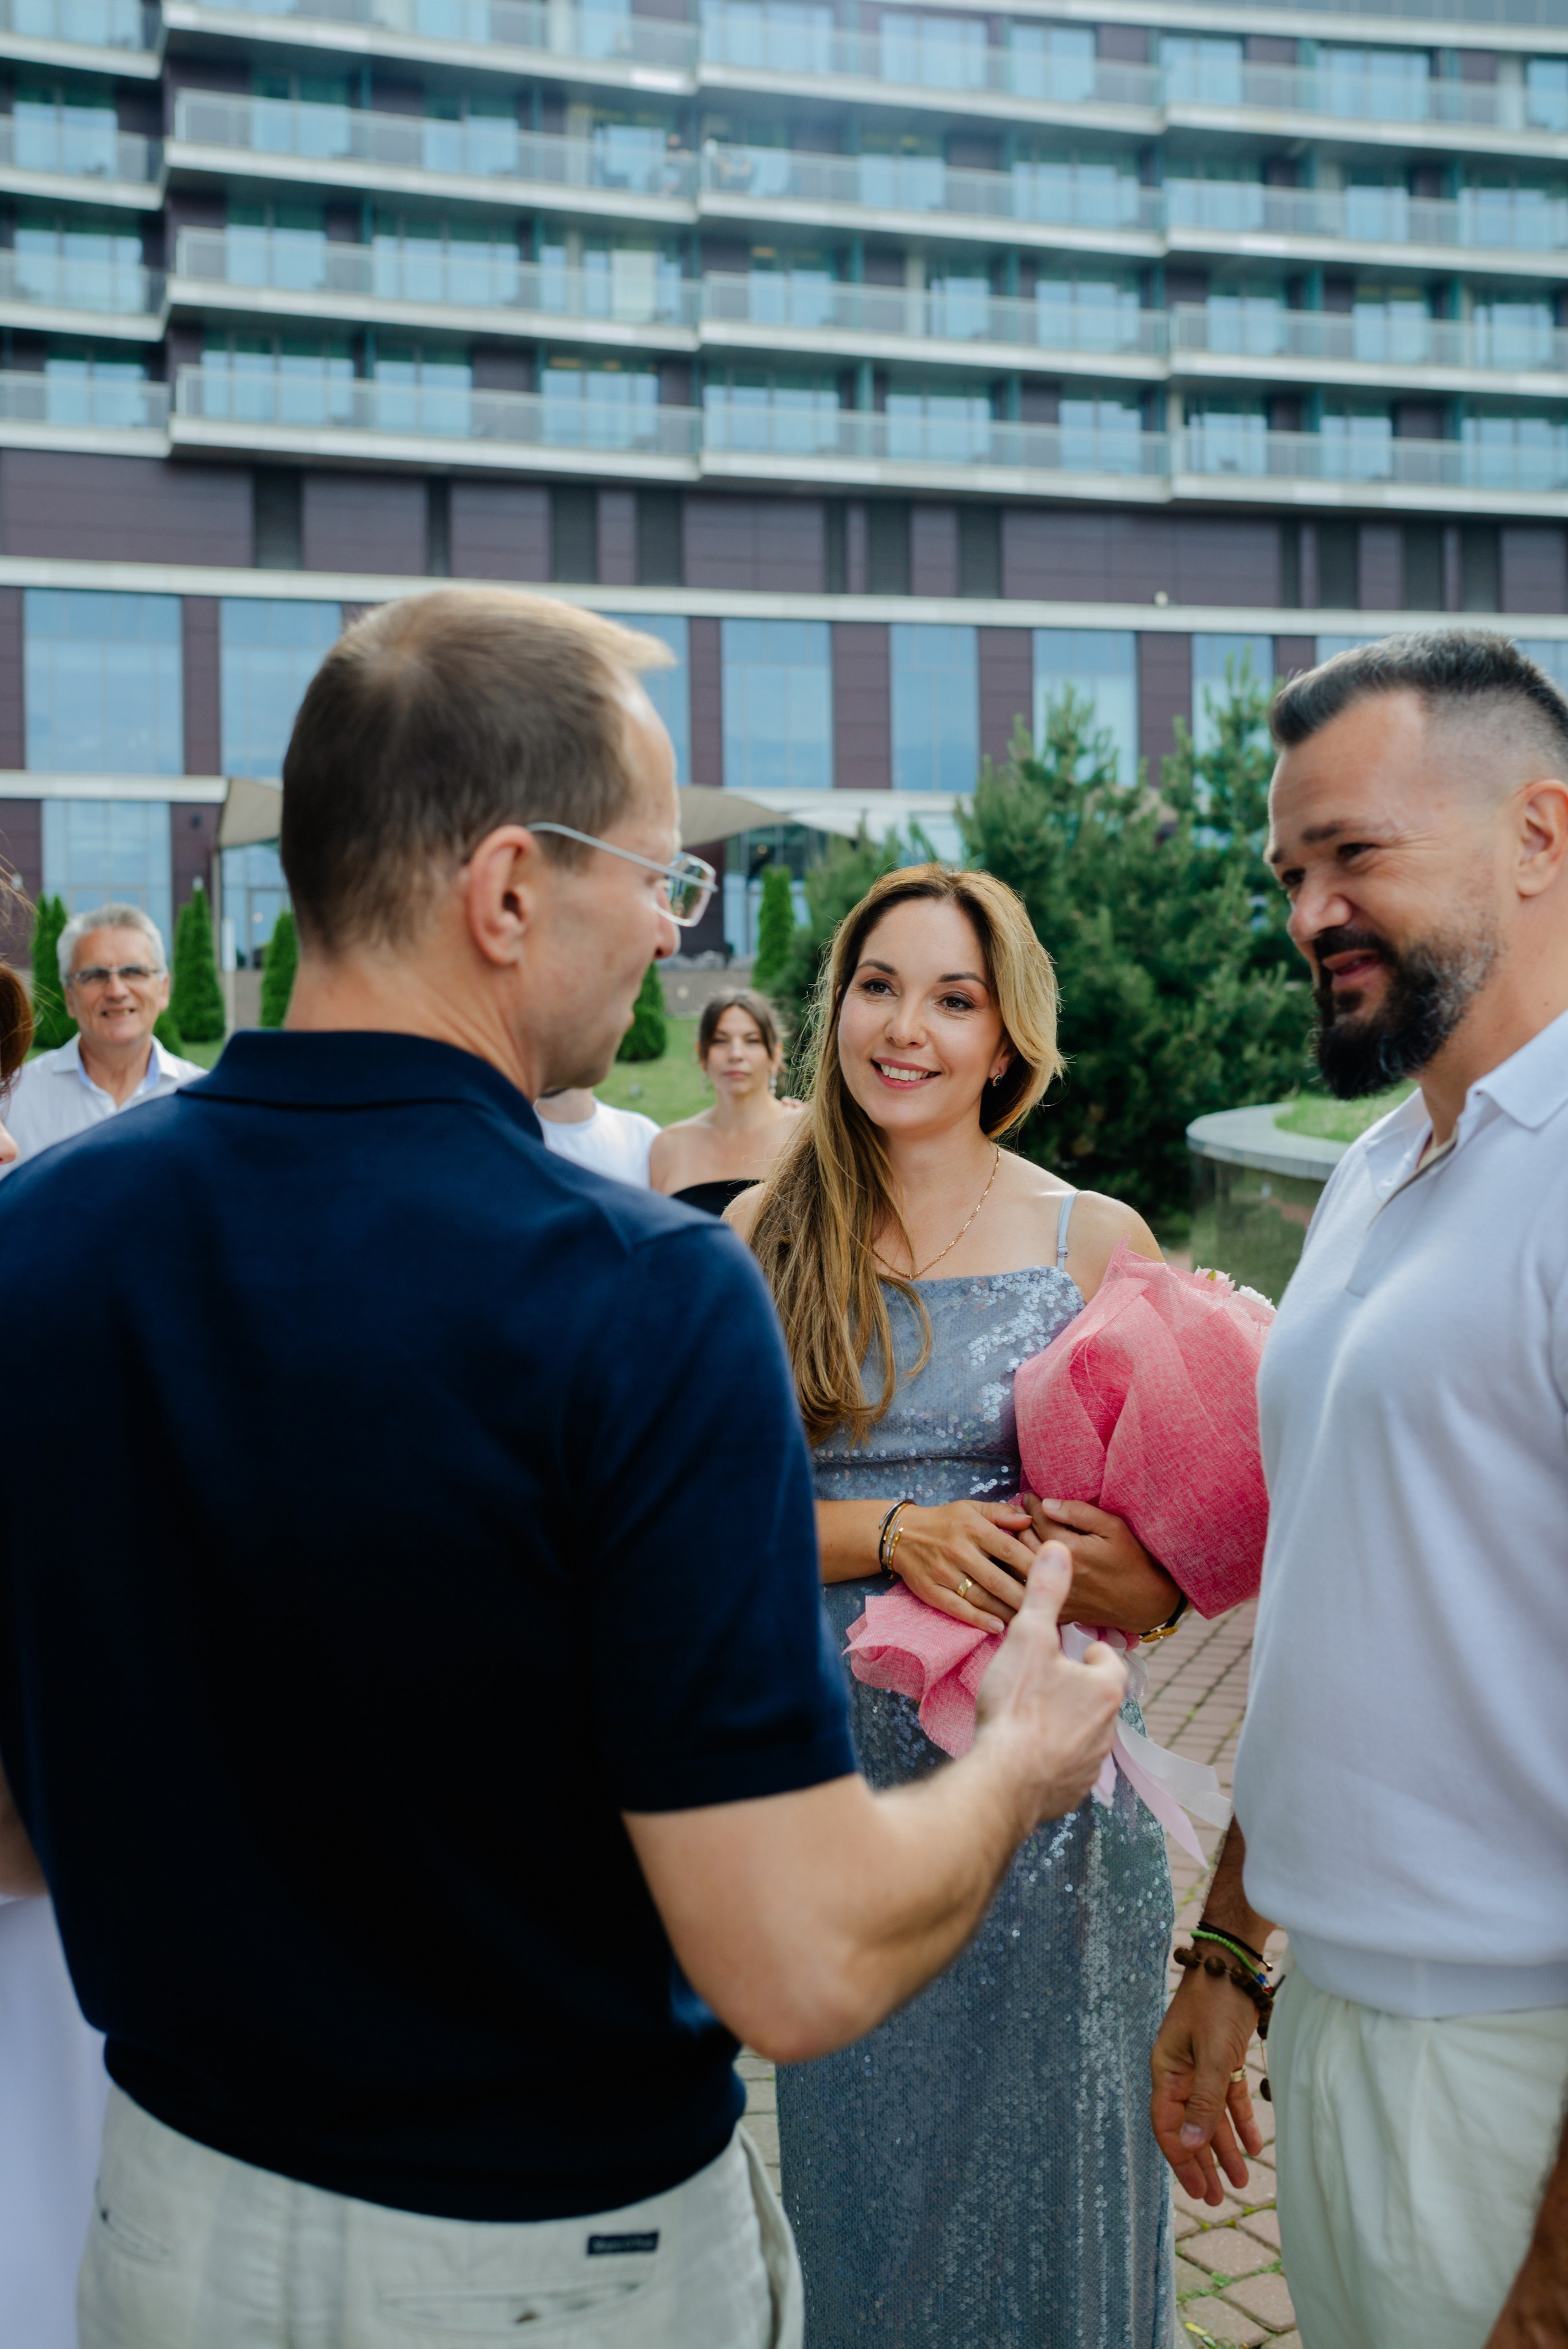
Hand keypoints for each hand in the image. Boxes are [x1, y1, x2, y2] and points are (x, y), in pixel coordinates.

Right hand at [893, 1500, 1038, 1631]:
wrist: (900, 1533)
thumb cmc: (944, 1521)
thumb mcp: (971, 1508)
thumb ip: (1001, 1513)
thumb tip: (1030, 1520)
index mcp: (972, 1527)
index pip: (1009, 1548)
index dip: (1033, 1565)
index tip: (1054, 1578)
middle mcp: (958, 1550)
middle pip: (998, 1578)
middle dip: (1025, 1595)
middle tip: (1049, 1607)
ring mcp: (943, 1572)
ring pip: (980, 1597)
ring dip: (1006, 1610)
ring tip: (1029, 1619)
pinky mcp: (930, 1590)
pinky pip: (957, 1608)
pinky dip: (978, 1619)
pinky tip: (997, 1627)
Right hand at [975, 1543, 1127, 1822]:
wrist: (1001, 1781)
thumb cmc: (1016, 1706)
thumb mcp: (1028, 1638)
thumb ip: (1045, 1594)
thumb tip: (1058, 1549)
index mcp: (1105, 1689)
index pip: (1106, 1658)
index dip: (1080, 1650)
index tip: (1057, 1651)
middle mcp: (1109, 1729)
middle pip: (1093, 1696)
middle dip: (1070, 1687)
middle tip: (1035, 1683)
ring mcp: (1091, 1765)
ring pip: (1082, 1732)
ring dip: (1061, 1723)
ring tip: (1025, 1717)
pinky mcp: (1072, 1792)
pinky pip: (1067, 1767)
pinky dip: (1050, 1758)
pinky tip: (1021, 1751)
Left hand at [1024, 1495, 1181, 1635]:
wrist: (1145, 1602)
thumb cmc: (1132, 1559)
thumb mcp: (1113, 1527)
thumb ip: (1079, 1512)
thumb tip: (1046, 1503)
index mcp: (1071, 1549)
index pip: (1039, 1519)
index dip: (1032, 1504)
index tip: (1030, 1496)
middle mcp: (1059, 1573)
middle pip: (1023, 1540)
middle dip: (1019, 1522)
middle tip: (1020, 1511)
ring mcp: (1056, 1594)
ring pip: (1019, 1565)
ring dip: (1017, 1546)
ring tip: (1020, 1532)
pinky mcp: (1057, 1609)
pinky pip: (1029, 1589)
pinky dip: (1023, 1572)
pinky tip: (1027, 1561)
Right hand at [1150, 1965, 1264, 2204]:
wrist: (1232, 1964)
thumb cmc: (1215, 2005)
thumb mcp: (1212, 2055)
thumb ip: (1204, 2101)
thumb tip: (1192, 2144)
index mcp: (1167, 2071)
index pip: (1168, 2125)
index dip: (1182, 2159)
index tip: (1199, 2190)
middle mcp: (1181, 2072)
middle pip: (1191, 2126)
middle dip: (1205, 2163)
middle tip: (1219, 2198)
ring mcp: (1201, 2066)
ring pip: (1212, 2116)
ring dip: (1225, 2148)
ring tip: (1241, 2181)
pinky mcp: (1223, 2058)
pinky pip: (1228, 2098)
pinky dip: (1240, 2121)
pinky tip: (1253, 2145)